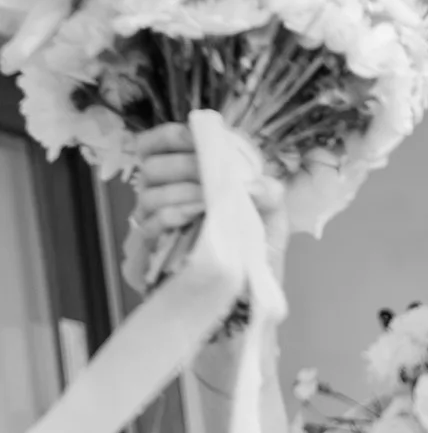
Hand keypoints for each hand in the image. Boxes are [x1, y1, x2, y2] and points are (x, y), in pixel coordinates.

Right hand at [122, 124, 285, 300]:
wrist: (254, 295)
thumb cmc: (259, 249)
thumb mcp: (273, 215)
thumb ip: (269, 191)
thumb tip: (252, 183)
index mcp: (187, 177)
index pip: (157, 145)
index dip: (169, 137)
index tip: (192, 138)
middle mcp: (165, 194)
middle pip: (152, 166)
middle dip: (182, 166)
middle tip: (210, 178)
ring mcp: (157, 221)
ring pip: (149, 194)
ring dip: (179, 192)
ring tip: (207, 202)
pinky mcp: (155, 250)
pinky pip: (149, 225)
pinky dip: (171, 216)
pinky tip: (192, 217)